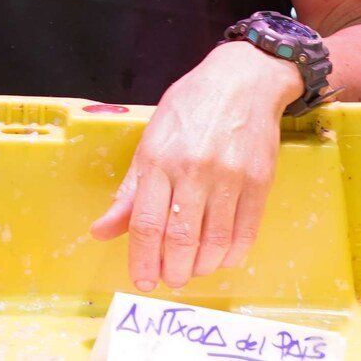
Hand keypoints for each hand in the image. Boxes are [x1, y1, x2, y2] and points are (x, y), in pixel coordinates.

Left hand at [89, 42, 301, 291]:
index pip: (146, 223)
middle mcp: (194, 169)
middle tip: (170, 279)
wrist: (244, 80)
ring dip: (201, 267)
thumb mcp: (151, 138)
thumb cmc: (191, 107)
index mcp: (159, 158)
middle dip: (173, 271)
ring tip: (193, 269)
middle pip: (181, 239)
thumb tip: (101, 232)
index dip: (142, 260)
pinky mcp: (260, 182)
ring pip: (214, 242)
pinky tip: (220, 257)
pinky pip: (245, 233)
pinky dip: (230, 254)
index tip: (142, 281)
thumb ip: (129, 191)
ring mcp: (230, 177)